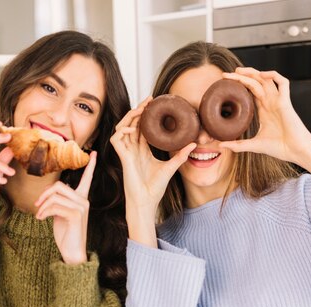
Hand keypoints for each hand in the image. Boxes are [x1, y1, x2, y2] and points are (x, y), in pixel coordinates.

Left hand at [33, 152, 96, 264]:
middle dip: (44, 194)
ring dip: (42, 205)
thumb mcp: (60, 214)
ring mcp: (81, 207)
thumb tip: (48, 195)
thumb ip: (58, 202)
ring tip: (39, 215)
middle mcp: (84, 201)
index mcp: (81, 199)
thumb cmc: (65, 234)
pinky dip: (44, 211)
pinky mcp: (76, 215)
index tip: (95, 153)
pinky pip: (55, 205)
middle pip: (59, 186)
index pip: (87, 179)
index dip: (91, 166)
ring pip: (55, 195)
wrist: (72, 252)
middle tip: (37, 205)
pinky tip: (41, 219)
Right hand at [110, 98, 195, 216]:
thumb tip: (194, 144)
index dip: (145, 115)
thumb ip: (180, 155)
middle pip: (132, 123)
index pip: (142, 127)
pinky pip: (116, 139)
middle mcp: (133, 149)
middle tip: (149, 100)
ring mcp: (126, 152)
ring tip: (141, 109)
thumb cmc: (155, 188)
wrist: (147, 201)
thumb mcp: (170, 167)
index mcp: (142, 150)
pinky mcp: (122, 157)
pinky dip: (122, 131)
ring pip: (122, 127)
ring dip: (130, 116)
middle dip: (138, 110)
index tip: (155, 104)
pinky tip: (133, 127)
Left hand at [219, 68, 310, 168]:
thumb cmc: (279, 148)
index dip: (240, 84)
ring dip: (253, 72)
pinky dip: (274, 76)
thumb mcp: (254, 145)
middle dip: (242, 76)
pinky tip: (262, 74)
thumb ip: (238, 145)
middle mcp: (271, 102)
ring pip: (266, 79)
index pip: (251, 90)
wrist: (296, 151)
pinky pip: (283, 83)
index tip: (225, 83)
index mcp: (264, 109)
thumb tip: (220, 146)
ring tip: (238, 71)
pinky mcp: (286, 102)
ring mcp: (278, 101)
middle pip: (256, 82)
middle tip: (227, 75)